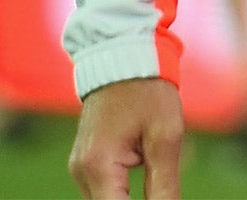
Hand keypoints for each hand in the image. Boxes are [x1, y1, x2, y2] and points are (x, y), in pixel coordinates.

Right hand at [69, 77, 182, 199]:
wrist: (125, 59)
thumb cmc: (148, 92)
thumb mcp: (166, 136)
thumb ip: (164, 183)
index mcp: (98, 166)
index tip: (164, 199)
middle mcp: (81, 171)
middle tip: (162, 190)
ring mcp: (80, 167)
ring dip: (130, 198)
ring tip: (157, 178)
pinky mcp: (86, 162)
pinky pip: (104, 188)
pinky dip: (123, 192)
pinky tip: (148, 180)